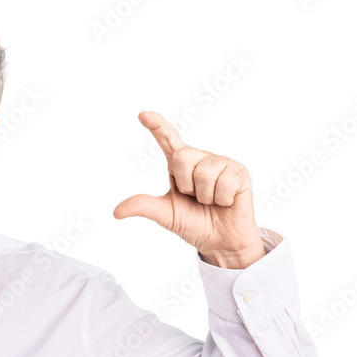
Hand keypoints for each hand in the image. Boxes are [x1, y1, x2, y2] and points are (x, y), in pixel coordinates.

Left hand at [113, 111, 264, 268]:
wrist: (220, 241)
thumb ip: (143, 206)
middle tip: (195, 198)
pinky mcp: (239, 171)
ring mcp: (221, 163)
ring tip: (211, 200)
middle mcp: (200, 159)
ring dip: (205, 196)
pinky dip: (222, 199)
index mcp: (180, 166)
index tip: (143, 115)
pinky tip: (226, 201)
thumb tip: (116, 212)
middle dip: (186, 185)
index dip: (157, 126)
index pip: (168, 140)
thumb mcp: (165, 215)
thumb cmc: (193, 224)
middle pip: (183, 158)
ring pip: (204, 173)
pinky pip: (224, 182)